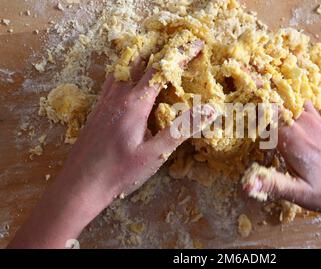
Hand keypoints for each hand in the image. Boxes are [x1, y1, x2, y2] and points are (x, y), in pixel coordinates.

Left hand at [8, 41, 216, 247]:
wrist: (80, 184)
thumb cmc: (120, 172)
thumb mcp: (155, 154)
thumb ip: (181, 129)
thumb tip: (209, 109)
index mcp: (135, 104)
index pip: (161, 70)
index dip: (180, 54)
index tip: (197, 44)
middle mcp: (118, 96)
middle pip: (140, 61)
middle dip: (161, 50)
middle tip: (179, 47)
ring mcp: (104, 101)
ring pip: (124, 68)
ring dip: (142, 58)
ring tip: (156, 56)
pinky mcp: (97, 109)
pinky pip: (113, 80)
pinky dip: (127, 71)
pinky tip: (130, 81)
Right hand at [251, 101, 320, 215]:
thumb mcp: (300, 193)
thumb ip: (273, 184)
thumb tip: (246, 185)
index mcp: (292, 138)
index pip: (263, 115)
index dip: (248, 112)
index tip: (236, 113)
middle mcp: (303, 123)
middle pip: (275, 103)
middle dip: (260, 102)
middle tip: (246, 101)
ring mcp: (316, 120)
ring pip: (290, 101)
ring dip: (277, 101)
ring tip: (264, 100)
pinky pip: (305, 105)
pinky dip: (294, 104)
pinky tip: (290, 111)